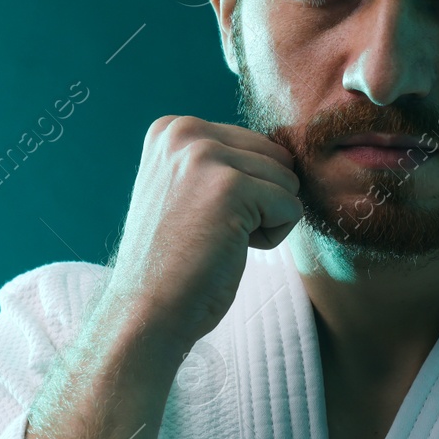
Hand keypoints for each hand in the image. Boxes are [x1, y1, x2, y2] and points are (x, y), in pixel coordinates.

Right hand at [108, 116, 302, 351]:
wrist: (147, 309)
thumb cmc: (175, 260)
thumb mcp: (186, 188)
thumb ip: (221, 161)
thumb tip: (284, 154)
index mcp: (173, 128)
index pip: (255, 145)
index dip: (241, 192)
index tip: (197, 217)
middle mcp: (185, 131)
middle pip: (276, 158)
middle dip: (259, 202)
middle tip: (210, 232)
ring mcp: (206, 155)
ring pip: (287, 182)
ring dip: (264, 221)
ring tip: (216, 240)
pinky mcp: (232, 186)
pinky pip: (292, 208)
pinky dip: (271, 239)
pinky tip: (228, 250)